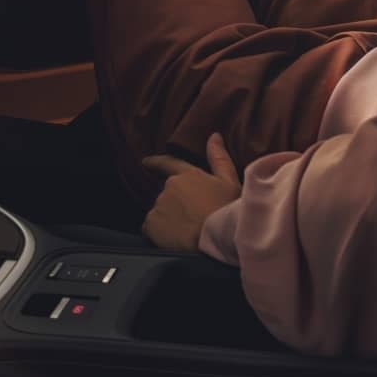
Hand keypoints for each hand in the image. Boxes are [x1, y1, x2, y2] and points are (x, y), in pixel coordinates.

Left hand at [140, 133, 242, 250]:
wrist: (217, 240)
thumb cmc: (228, 211)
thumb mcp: (231, 183)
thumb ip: (219, 159)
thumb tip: (214, 136)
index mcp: (188, 175)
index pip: (168, 164)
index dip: (156, 163)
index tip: (145, 162)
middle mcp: (170, 187)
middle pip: (167, 195)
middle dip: (176, 205)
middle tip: (192, 219)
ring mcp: (159, 205)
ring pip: (160, 212)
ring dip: (169, 220)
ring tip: (186, 233)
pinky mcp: (151, 224)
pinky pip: (151, 228)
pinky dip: (158, 234)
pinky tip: (174, 241)